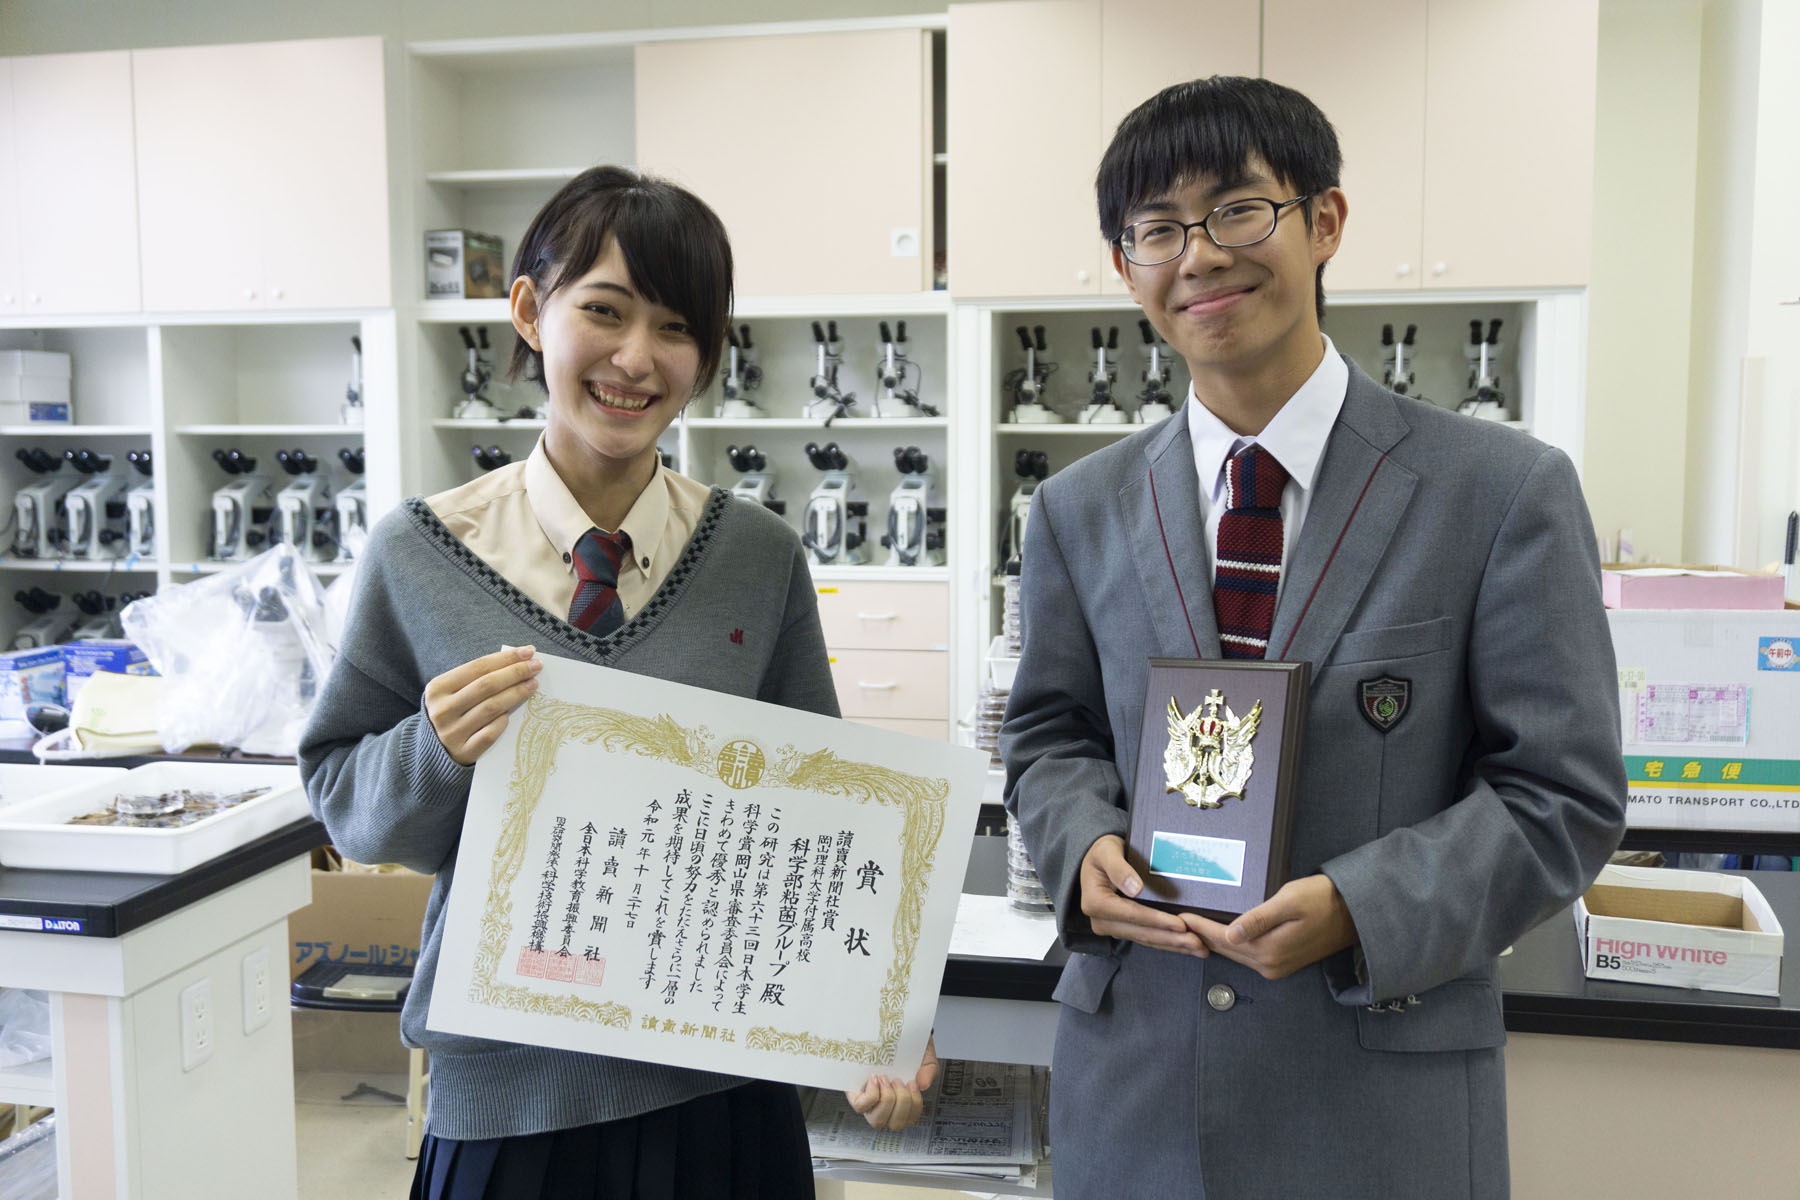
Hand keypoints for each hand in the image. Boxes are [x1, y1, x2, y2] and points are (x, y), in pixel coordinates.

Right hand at [423, 646, 541, 765]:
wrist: (434, 751)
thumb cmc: (451, 713)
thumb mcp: (453, 692)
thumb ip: (477, 679)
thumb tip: (517, 661)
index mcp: (437, 689)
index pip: (478, 667)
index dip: (506, 658)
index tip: (528, 651)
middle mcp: (442, 710)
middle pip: (487, 685)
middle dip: (515, 672)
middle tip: (536, 666)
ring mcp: (452, 733)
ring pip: (492, 707)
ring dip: (516, 693)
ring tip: (533, 685)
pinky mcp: (463, 752)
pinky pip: (490, 733)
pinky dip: (503, 721)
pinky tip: (513, 714)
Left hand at [846, 1035, 938, 1130]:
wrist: (892, 1031)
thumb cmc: (908, 1047)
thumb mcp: (924, 1056)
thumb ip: (929, 1069)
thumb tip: (923, 1085)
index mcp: (901, 1102)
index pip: (909, 1120)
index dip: (914, 1105)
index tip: (912, 1082)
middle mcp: (884, 1106)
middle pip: (895, 1125)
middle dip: (902, 1102)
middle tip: (899, 1080)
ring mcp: (868, 1103)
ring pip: (877, 1121)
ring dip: (887, 1099)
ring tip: (887, 1078)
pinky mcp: (853, 1094)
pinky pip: (861, 1107)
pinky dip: (872, 1095)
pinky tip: (876, 1078)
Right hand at [1079, 834, 1205, 955]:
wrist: (1098, 859)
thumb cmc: (1102, 853)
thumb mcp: (1107, 852)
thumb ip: (1119, 869)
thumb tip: (1135, 888)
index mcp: (1096, 903)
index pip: (1133, 915)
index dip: (1158, 921)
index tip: (1181, 925)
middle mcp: (1101, 921)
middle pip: (1142, 932)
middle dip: (1172, 939)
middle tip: (1197, 942)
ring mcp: (1112, 927)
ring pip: (1147, 939)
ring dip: (1173, 945)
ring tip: (1198, 948)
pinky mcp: (1123, 929)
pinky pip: (1147, 938)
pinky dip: (1167, 942)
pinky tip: (1185, 946)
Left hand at [1183, 874, 1357, 979]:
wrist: (1353, 913)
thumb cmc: (1322, 900)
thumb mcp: (1289, 902)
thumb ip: (1258, 919)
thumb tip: (1229, 935)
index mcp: (1268, 951)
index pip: (1222, 939)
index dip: (1199, 926)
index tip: (1180, 916)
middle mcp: (1270, 965)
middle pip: (1225, 949)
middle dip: (1200, 935)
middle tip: (1177, 922)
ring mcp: (1276, 967)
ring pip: (1234, 953)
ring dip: (1213, 941)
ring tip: (1192, 926)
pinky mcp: (1281, 962)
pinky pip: (1247, 954)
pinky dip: (1230, 944)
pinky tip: (1219, 934)